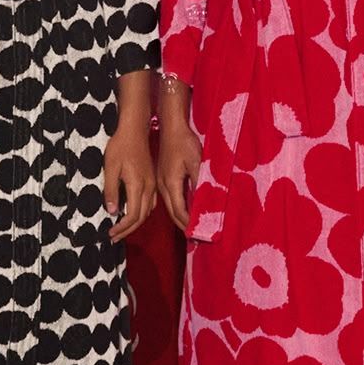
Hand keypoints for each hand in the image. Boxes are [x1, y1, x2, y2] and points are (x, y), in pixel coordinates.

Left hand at [102, 120, 156, 242]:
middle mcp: (149, 188)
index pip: (132, 215)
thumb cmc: (120, 147)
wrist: (135, 130)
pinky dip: (142, 214)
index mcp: (138, 185)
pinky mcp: (153, 181)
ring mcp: (153, 184)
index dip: (122, 227)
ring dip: (135, 223)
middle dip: (127, 230)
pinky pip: (151, 203)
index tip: (110, 233)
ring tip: (121, 230)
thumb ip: (111, 190)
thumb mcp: (110, 168)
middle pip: (141, 217)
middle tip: (114, 237)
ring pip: (147, 211)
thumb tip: (112, 212)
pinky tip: (133, 215)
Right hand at [157, 96, 201, 232]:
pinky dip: (176, 208)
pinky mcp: (162, 177)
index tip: (198, 233)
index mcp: (171, 183)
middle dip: (183, 225)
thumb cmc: (185, 143)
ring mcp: (160, 182)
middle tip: (195, 236)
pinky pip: (168, 198)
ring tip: (190, 227)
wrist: (171, 128)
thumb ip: (199, 183)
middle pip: (172, 212)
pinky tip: (183, 210)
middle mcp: (163, 185)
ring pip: (169, 206)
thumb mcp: (196, 162)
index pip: (180, 211)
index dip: (189, 223)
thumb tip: (203, 203)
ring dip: (179, 217)